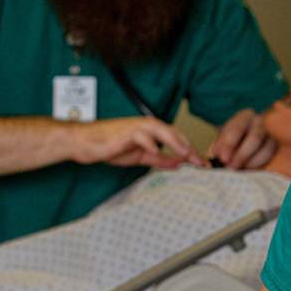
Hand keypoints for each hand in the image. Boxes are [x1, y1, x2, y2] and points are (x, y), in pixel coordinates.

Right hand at [69, 116, 202, 168]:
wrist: (88, 143)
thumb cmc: (112, 146)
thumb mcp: (142, 157)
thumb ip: (160, 159)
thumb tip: (178, 164)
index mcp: (154, 131)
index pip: (178, 139)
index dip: (191, 151)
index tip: (202, 164)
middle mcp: (148, 126)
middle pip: (174, 134)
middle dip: (189, 148)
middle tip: (201, 162)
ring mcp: (138, 127)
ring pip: (162, 130)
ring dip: (175, 142)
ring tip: (186, 154)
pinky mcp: (126, 131)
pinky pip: (141, 135)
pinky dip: (150, 142)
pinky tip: (156, 150)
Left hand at [208, 109, 277, 169]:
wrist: (244, 140)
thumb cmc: (231, 141)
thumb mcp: (222, 140)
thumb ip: (219, 147)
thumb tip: (218, 158)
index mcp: (244, 116)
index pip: (237, 128)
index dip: (229, 144)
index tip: (223, 158)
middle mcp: (261, 122)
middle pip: (255, 138)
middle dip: (242, 155)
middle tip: (231, 167)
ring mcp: (271, 133)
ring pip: (266, 149)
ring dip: (251, 162)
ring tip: (238, 170)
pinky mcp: (276, 145)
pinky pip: (270, 156)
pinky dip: (258, 164)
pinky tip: (247, 169)